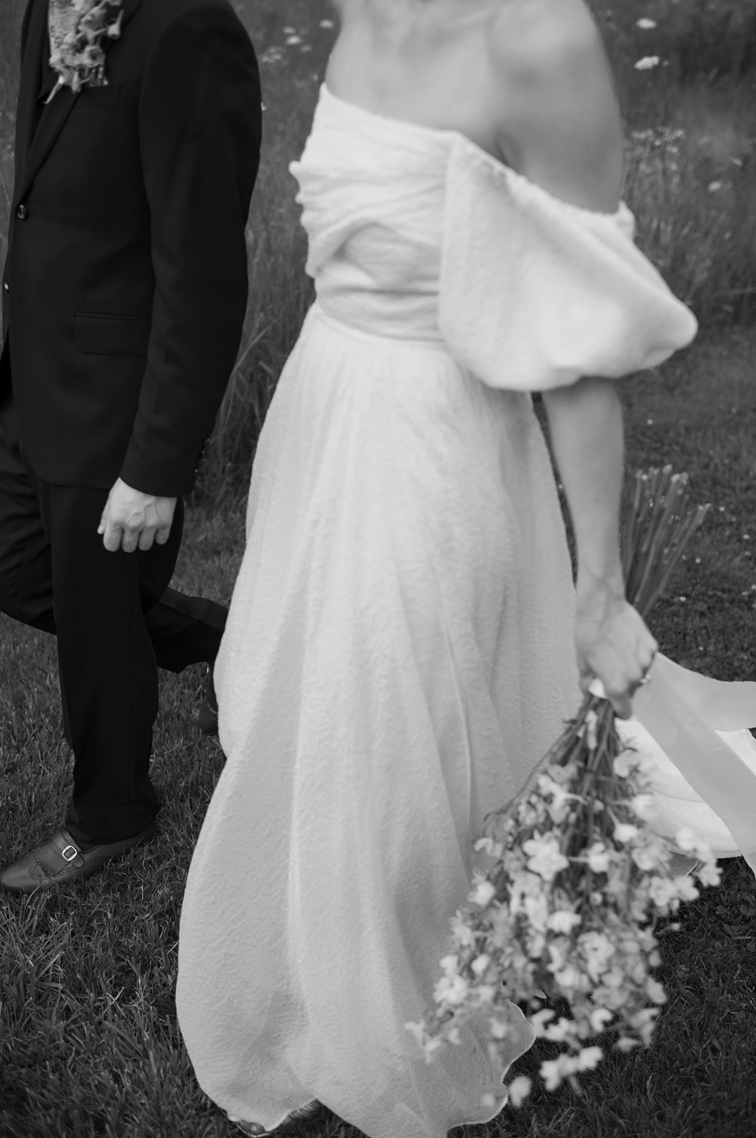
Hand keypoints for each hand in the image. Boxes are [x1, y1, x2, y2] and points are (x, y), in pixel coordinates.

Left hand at [98, 478, 176, 553]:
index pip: (111, 545)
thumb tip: (102, 531)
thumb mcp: (112, 496)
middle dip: (128, 542)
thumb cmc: (132, 482)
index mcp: (116, 519)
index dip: (113, 543)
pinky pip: (161, 540)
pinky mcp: (164, 523)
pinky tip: (156, 528)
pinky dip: (159, 536)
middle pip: (128, 548)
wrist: (153, 472)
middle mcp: (132, 525)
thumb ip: (106, 516)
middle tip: (131, 532)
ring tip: (144, 530)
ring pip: (144, 546)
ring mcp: (149, 526)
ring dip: (143, 540)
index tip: (116, 539)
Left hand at [575, 586, 656, 718]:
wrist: (602, 607)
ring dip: (630, 668)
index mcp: (616, 685)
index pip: (625, 711)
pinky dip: (637, 654)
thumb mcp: (582, 662)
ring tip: (617, 651)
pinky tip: (626, 641)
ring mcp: (645, 662)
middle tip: (609, 668)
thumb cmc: (589, 633)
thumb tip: (589, 692)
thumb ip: (588, 683)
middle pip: (631, 690)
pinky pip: (645, 658)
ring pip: (639, 673)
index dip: (618, 709)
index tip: (615, 704)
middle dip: (621, 684)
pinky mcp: (652, 647)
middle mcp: (634, 677)